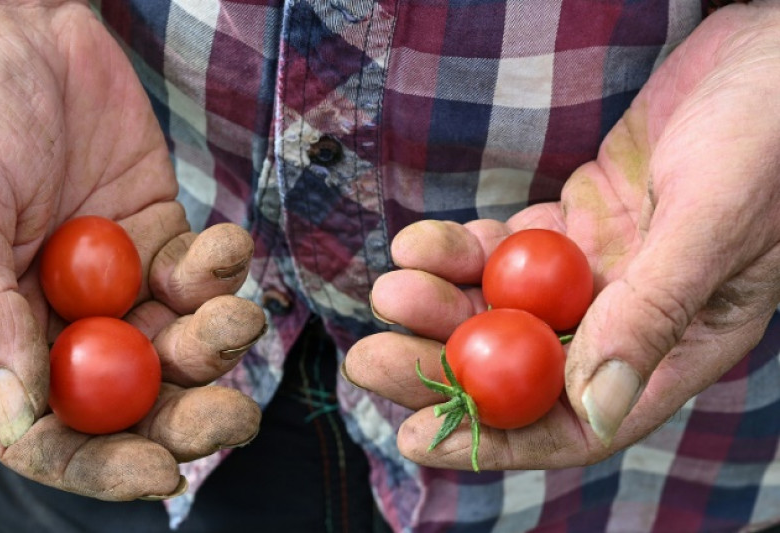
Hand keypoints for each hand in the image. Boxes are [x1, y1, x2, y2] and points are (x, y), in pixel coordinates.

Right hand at [0, 1, 263, 498]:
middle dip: (183, 417)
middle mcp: (55, 319)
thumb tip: (20, 418)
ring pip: (176, 344)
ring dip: (215, 341)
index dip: (104, 465)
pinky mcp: (157, 235)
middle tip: (234, 417)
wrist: (14, 24)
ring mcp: (112, 280)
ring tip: (236, 313)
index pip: (47, 432)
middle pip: (127, 402)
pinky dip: (221, 270)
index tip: (165, 475)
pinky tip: (227, 243)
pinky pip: (200, 275)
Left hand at [345, 3, 779, 469]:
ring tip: (389, 290)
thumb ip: (654, 311)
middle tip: (370, 358)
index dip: (496, 438)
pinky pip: (506, 248)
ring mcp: (602, 268)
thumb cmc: (770, 131)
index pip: (580, 420)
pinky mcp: (579, 220)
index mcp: (682, 345)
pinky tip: (417, 244)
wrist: (774, 48)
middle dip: (443, 367)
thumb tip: (592, 407)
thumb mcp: (716, 221)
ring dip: (441, 303)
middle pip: (524, 366)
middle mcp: (634, 316)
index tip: (415, 437)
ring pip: (504, 306)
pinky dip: (460, 248)